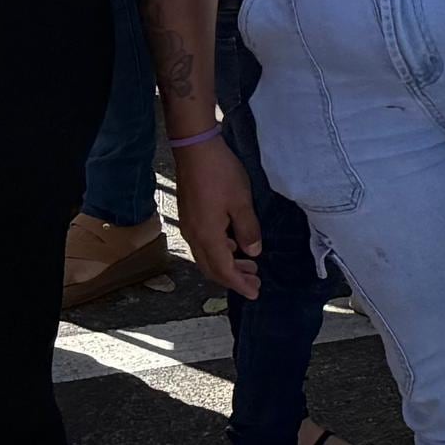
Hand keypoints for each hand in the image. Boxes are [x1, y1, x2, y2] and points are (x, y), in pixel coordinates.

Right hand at [175, 134, 264, 295]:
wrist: (195, 150)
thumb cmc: (221, 174)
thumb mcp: (242, 202)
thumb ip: (248, 229)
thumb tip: (253, 252)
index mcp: (208, 236)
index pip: (224, 270)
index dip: (240, 284)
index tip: (255, 293)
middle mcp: (194, 236)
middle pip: (212, 268)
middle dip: (233, 279)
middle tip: (255, 282)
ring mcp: (189, 227)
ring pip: (207, 257)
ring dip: (227, 265)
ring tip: (249, 266)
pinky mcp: (189, 217)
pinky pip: (203, 245)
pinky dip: (220, 251)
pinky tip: (233, 244)